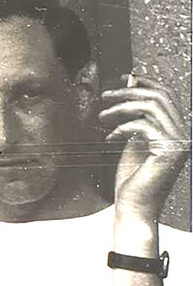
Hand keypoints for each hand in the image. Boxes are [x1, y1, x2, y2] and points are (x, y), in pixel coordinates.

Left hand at [99, 74, 190, 222]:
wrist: (135, 207)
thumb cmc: (132, 178)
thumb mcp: (132, 140)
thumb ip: (134, 116)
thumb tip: (129, 84)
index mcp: (176, 130)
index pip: (166, 95)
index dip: (145, 82)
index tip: (123, 78)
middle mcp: (183, 135)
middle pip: (159, 97)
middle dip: (128, 92)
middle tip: (104, 96)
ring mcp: (179, 143)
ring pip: (151, 107)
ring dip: (121, 107)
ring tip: (102, 117)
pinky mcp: (169, 151)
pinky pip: (143, 125)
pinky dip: (121, 127)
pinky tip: (109, 137)